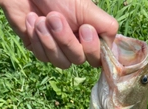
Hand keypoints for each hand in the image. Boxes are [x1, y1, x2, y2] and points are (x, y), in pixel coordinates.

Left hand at [0, 0, 117, 67]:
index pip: (99, 58)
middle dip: (65, 39)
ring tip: (40, 19)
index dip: (92, 49)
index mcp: (90, 36)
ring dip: (49, 40)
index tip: (84, 28)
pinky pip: (43, 57)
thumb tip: (114, 45)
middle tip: (54, 16)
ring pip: (61, 62)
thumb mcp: (85, 6)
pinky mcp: (41, 50)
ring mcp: (58, 50)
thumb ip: (105, 25)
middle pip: (78, 60)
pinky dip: (36, 38)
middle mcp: (76, 46)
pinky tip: (32, 20)